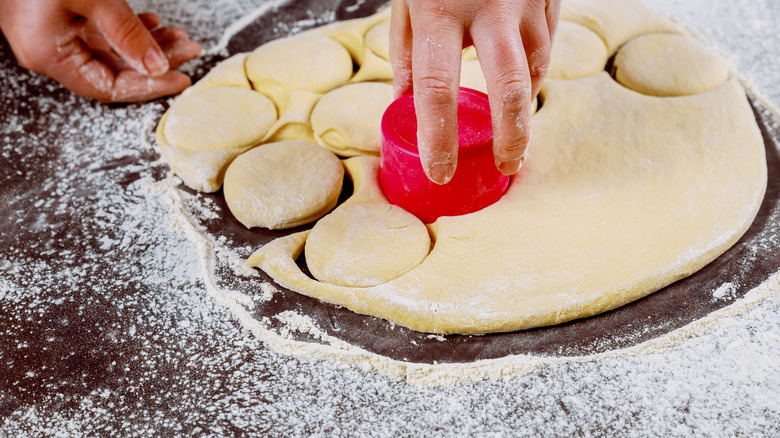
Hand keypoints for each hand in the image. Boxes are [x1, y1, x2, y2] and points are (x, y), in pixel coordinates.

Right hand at [0, 0, 201, 102]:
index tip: (181, 78)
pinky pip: (98, 34)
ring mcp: (51, 34)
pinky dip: (127, 30)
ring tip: (178, 35)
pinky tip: (152, 23)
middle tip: (189, 50)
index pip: (108, 87)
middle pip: (113, 70)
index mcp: (47, 54)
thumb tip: (156, 66)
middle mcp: (47, 50)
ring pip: (109, 51)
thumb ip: (126, 34)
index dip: (149, 86)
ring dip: (146, 43)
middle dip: (156, 60)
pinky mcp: (56, 17)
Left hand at [390, 0, 559, 183]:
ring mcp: (525, 1)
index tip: (440, 172)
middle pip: (509, 88)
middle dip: (511, 138)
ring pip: (536, 66)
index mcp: (440, 10)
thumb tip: (404, 100)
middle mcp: (489, 7)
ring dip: (524, 102)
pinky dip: (534, 66)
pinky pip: (547, 41)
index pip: (437, 88)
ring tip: (512, 123)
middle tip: (506, 167)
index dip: (439, 137)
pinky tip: (520, 78)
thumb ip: (406, 46)